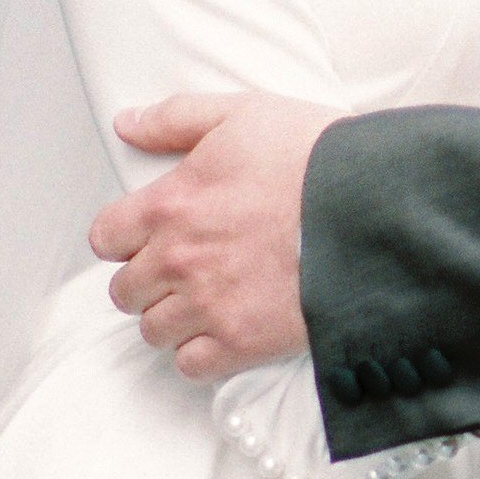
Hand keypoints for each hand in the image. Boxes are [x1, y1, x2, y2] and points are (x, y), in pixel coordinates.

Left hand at [89, 91, 339, 380]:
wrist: (374, 207)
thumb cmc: (314, 155)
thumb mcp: (242, 113)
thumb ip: (175, 119)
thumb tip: (125, 124)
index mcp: (170, 204)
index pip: (105, 238)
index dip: (124, 238)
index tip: (149, 237)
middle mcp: (179, 259)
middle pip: (125, 291)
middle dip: (148, 280)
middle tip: (184, 270)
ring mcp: (208, 304)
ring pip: (153, 330)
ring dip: (172, 318)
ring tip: (205, 303)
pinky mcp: (242, 341)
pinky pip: (191, 365)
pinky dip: (201, 353)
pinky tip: (225, 332)